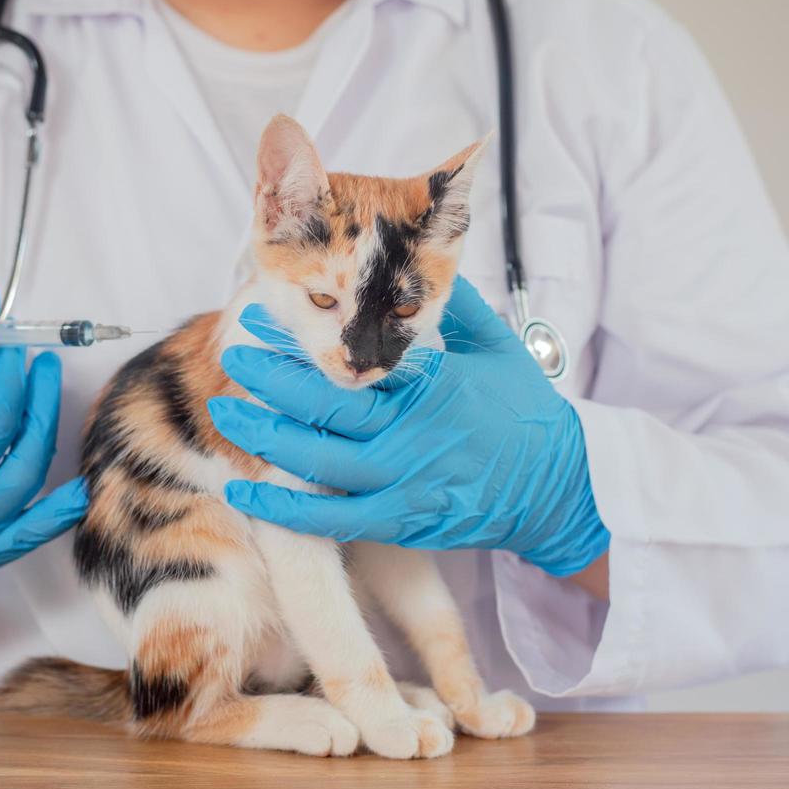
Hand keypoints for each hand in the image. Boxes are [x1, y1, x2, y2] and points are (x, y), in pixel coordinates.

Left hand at [209, 277, 608, 575]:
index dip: (301, 340)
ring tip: (225, 414)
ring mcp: (404, 483)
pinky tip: (243, 493)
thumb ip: (453, 306)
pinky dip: (282, 508)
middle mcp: (413, 433)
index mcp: (434, 383)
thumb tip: (413, 264)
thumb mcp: (498, 348)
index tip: (264, 317)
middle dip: (270, 380)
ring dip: (263, 438)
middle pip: (324, 406)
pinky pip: (330, 520)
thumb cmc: (529, 414)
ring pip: (316, 462)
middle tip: (234, 355)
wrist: (563, 489)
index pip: (354, 356)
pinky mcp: (400, 524)